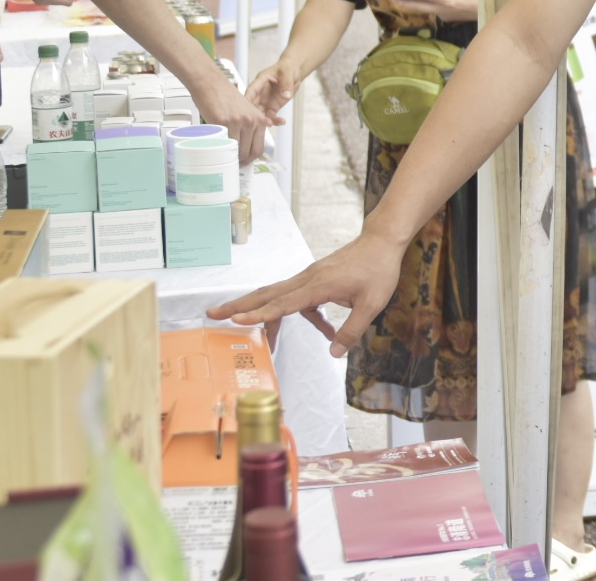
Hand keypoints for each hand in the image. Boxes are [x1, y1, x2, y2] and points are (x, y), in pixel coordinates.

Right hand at [194, 76, 272, 162]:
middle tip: (231, 162)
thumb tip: (246, 145)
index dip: (251, 159)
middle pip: (249, 152)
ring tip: (223, 155)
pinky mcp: (223, 123)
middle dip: (240, 161)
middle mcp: (251, 121)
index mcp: (259, 119)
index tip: (244, 162)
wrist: (211, 83)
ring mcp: (238, 122)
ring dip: (229, 156)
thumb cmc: (225, 96)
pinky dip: (220, 148)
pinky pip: (223, 142)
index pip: (259, 148)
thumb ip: (249, 126)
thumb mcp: (246, 110)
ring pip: (237, 150)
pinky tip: (216, 147)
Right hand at [207, 227, 407, 357]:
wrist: (382, 242)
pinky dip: (303, 315)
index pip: (282, 303)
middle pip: (267, 294)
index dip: (259, 315)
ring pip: (278, 294)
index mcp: (318, 285)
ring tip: (249, 330)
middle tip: (213, 314)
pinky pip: (299, 298)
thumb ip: (352, 330)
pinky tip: (325, 329)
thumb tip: (334, 352)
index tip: (235, 321)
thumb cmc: (378, 270)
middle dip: (239, 306)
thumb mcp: (372, 305)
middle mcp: (307, 279)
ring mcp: (309, 277)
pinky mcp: (315, 278)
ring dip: (261, 310)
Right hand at [246, 60, 299, 122]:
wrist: (295, 73)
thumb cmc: (288, 68)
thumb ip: (286, 83)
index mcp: (260, 81)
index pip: (251, 91)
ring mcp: (265, 101)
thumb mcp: (288, 73)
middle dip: (254, 114)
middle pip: (252, 105)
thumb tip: (286, 95)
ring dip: (263, 120)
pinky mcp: (272, 107)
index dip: (247, 100)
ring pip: (260, 113)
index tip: (244, 109)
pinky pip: (271, 116)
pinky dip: (275, 120)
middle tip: (258, 120)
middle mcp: (260, 92)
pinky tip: (282, 122)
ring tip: (270, 123)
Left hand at [389, 0, 479, 21]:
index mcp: (445, 0)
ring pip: (423, 10)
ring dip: (411, 5)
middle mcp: (441, 10)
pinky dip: (423, 6)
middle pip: (418, 7)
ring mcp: (442, 15)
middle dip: (403, 3)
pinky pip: (431, 11)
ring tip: (399, 0)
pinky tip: (419, 1)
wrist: (485, 12)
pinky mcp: (445, 17)